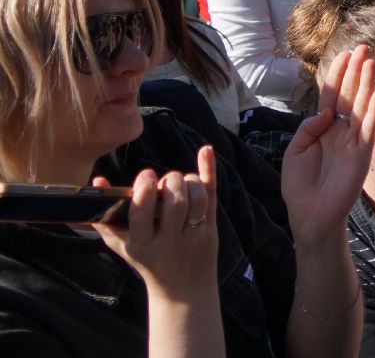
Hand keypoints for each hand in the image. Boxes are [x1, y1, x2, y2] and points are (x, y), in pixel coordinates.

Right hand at [92, 147, 217, 299]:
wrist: (181, 289)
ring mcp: (192, 236)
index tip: (146, 175)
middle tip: (166, 180)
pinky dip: (210, 171)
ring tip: (181, 182)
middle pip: (175, 203)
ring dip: (190, 181)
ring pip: (196, 200)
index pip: (142, 214)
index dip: (145, 191)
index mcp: (140, 244)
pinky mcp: (210, 229)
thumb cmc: (145, 260)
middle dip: (171, 182)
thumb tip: (96, 180)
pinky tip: (206, 150)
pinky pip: (211, 197)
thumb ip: (105, 216)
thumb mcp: (121, 244)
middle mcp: (168, 241)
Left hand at [281, 45, 374, 240]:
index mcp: (322, 129)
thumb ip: (307, 129)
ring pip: (361, 106)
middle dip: (355, 71)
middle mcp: (340, 131)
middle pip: (349, 94)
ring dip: (366, 84)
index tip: (343, 54)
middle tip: (363, 48)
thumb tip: (325, 112)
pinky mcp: (362, 154)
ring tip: (371, 61)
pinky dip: (374, 111)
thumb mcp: (294, 152)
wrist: (310, 216)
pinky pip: (369, 128)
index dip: (337, 75)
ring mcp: (353, 141)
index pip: (331, 95)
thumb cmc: (300, 186)